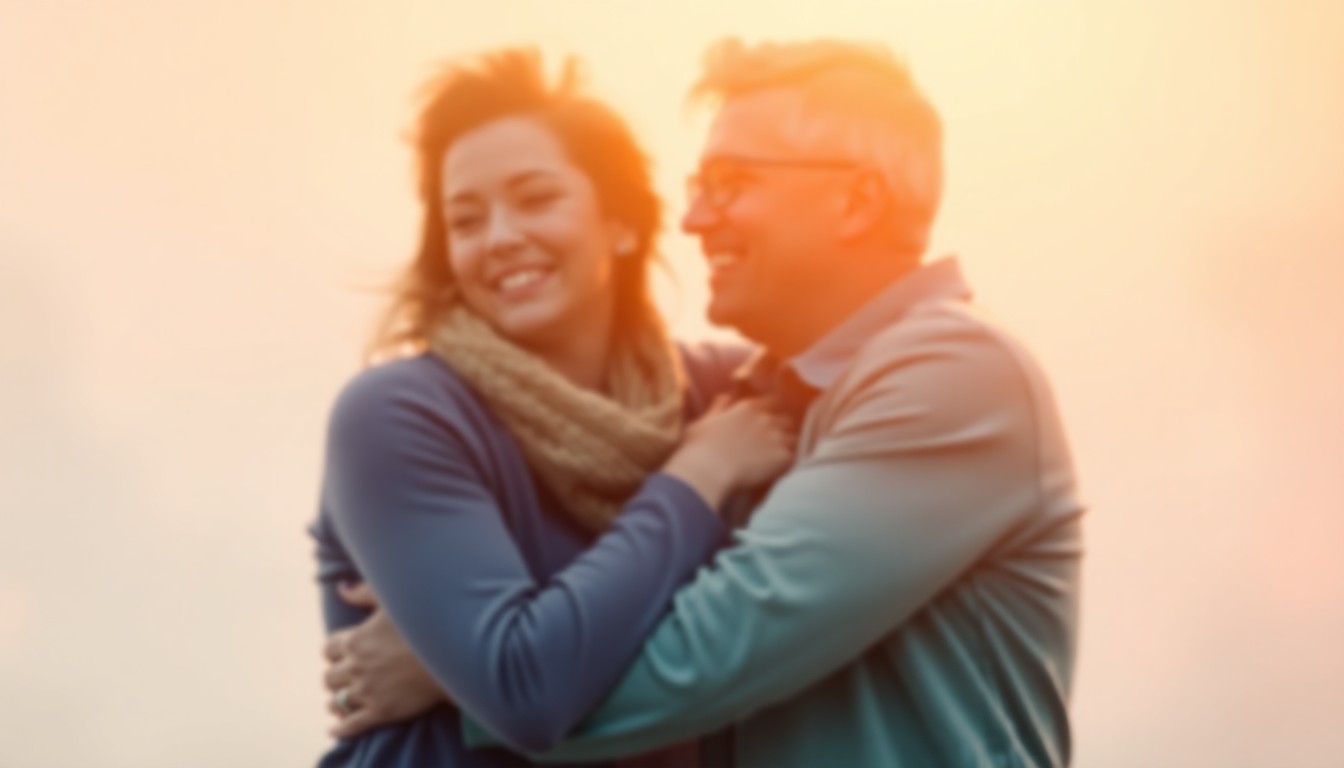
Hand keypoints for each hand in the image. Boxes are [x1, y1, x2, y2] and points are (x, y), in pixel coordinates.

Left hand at [322, 581, 449, 738]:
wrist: (454, 653)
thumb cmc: (427, 620)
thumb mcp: (393, 599)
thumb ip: (364, 592)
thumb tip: (341, 589)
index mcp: (356, 639)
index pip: (329, 650)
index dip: (335, 652)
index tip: (343, 654)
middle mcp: (356, 666)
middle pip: (330, 677)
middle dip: (336, 677)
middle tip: (346, 677)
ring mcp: (368, 691)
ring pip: (337, 702)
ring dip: (338, 700)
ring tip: (343, 701)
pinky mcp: (381, 712)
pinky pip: (350, 725)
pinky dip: (340, 728)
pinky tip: (337, 729)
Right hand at [663, 396, 796, 509]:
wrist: (706, 469)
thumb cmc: (698, 447)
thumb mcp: (704, 421)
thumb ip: (718, 407)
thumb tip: (725, 397)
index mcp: (747, 408)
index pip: (771, 403)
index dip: (771, 413)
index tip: (768, 423)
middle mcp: (765, 419)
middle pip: (786, 420)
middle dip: (783, 429)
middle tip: (776, 443)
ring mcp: (776, 437)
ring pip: (794, 438)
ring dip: (788, 446)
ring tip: (780, 458)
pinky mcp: (782, 457)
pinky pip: (794, 457)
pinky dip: (789, 463)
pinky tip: (780, 471)